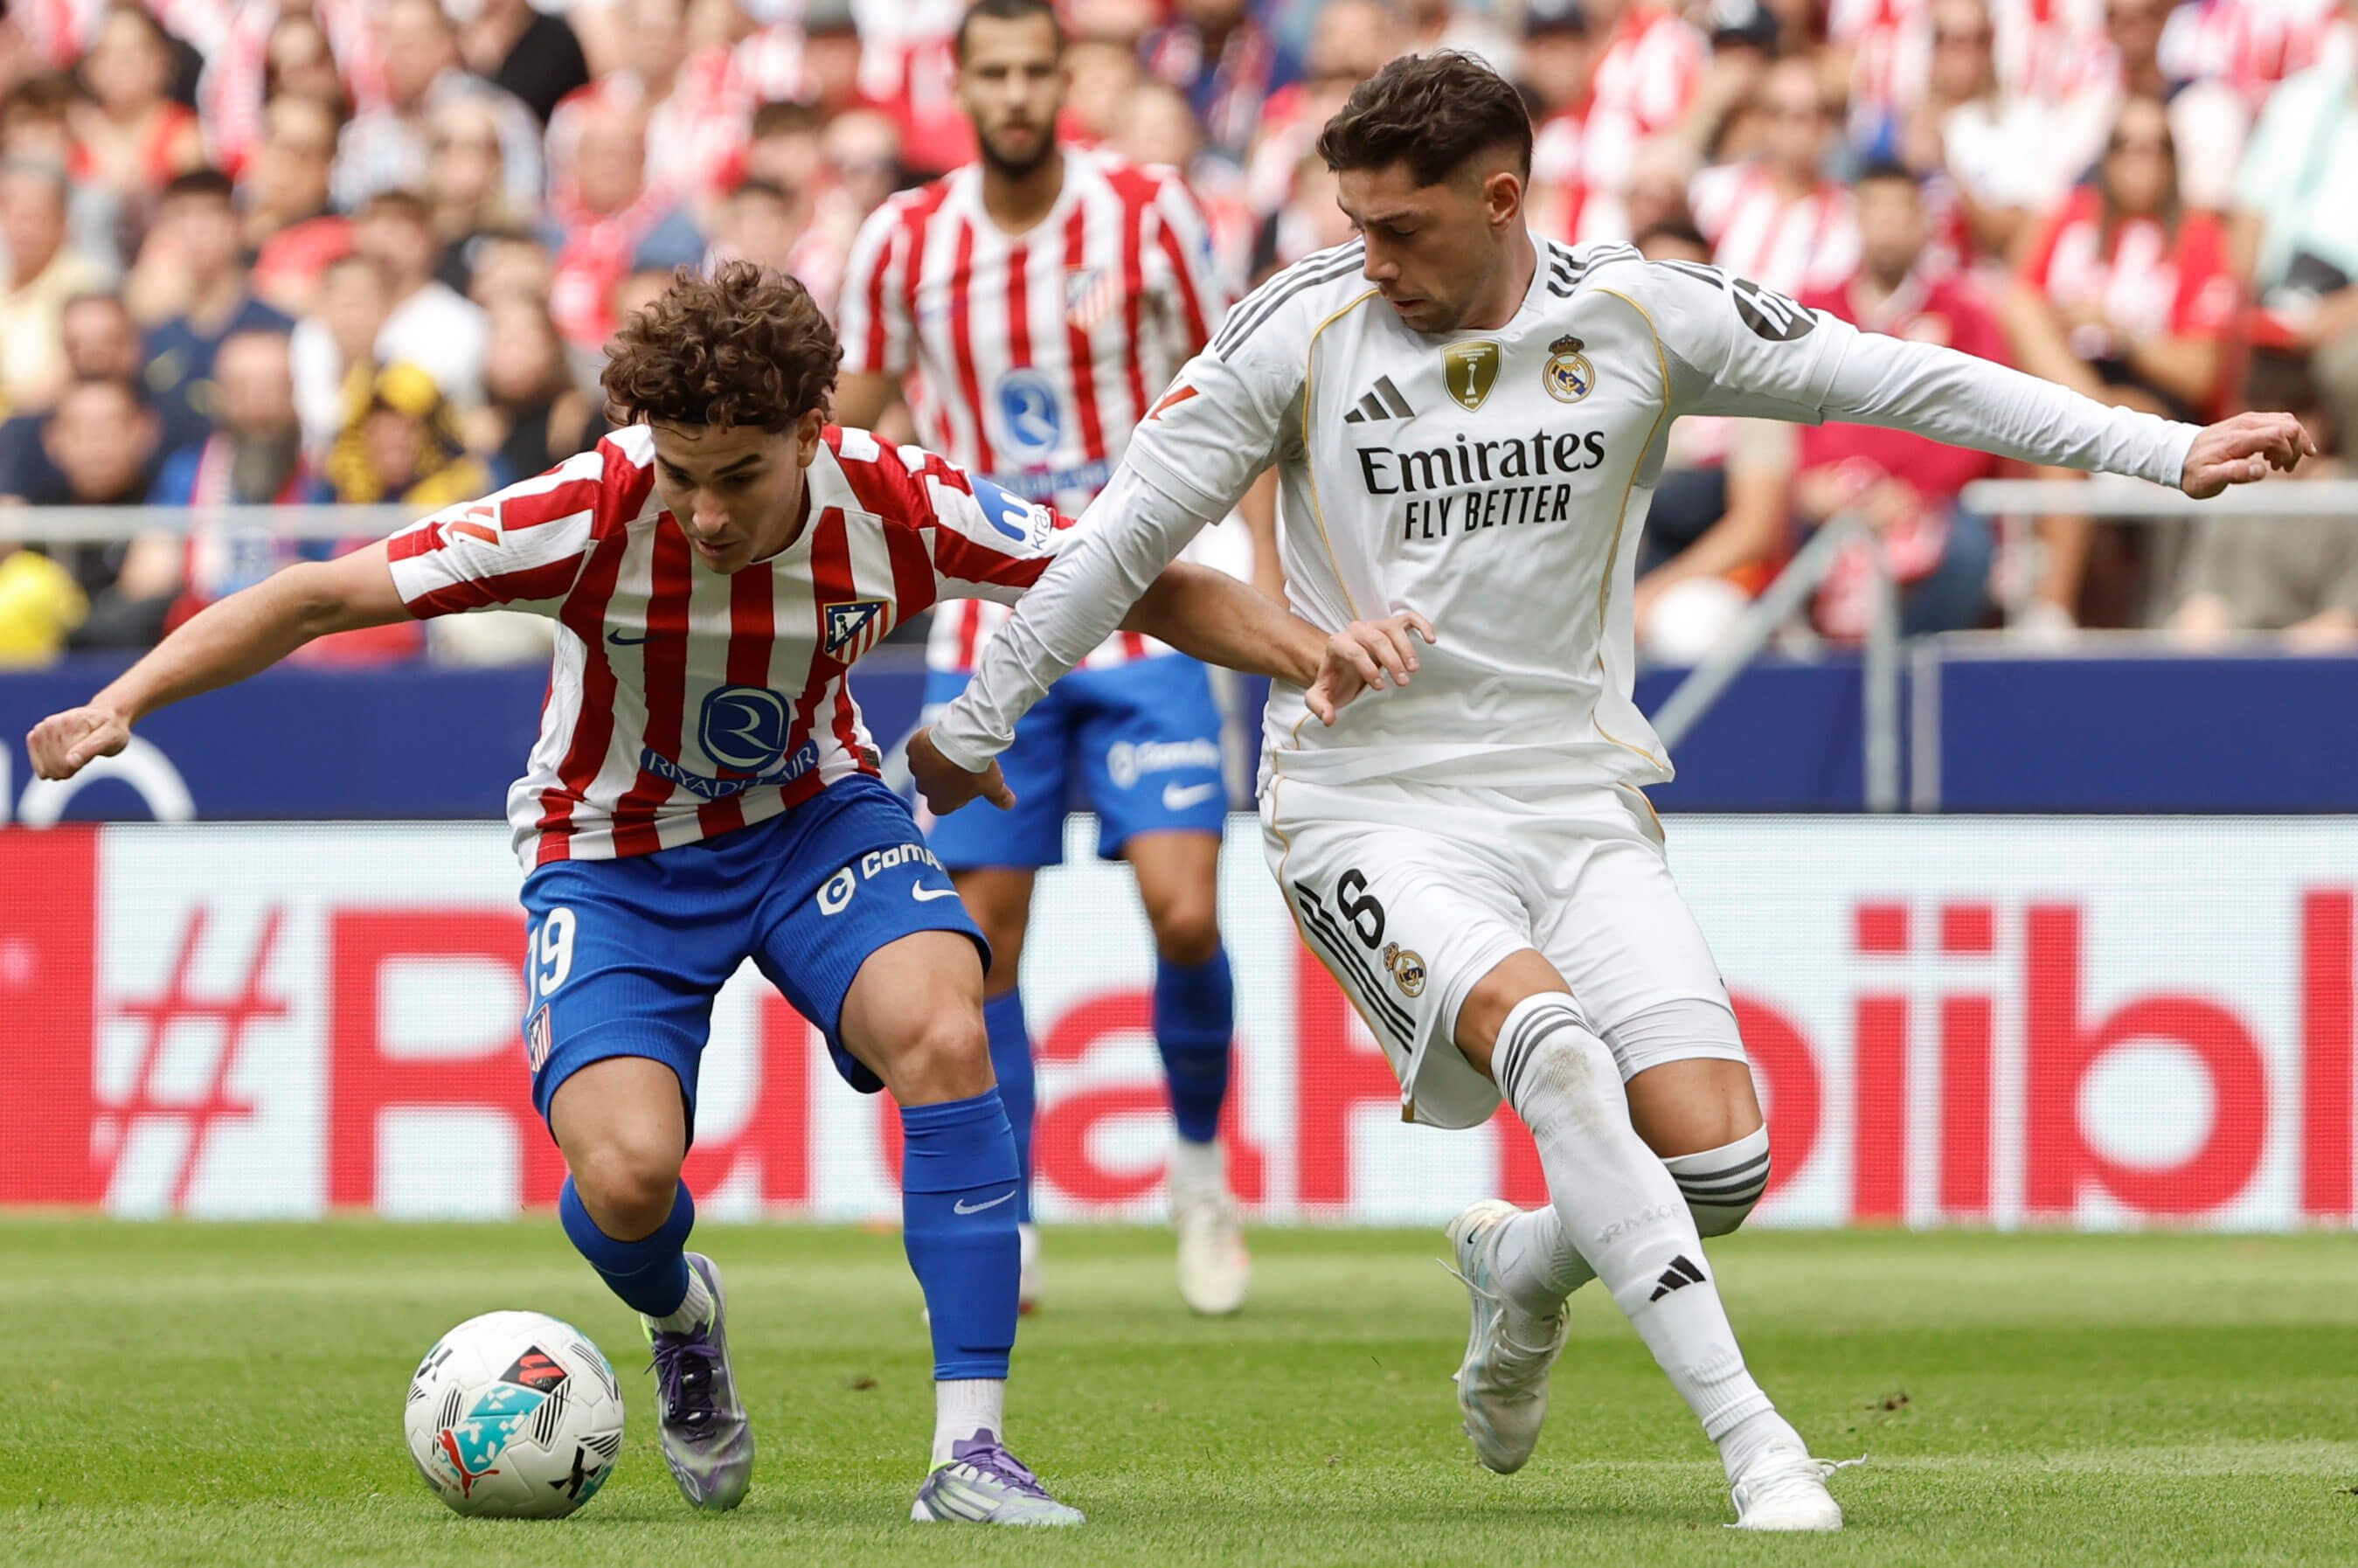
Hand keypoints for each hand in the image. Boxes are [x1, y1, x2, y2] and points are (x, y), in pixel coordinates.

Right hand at [27, 704, 130, 780]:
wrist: (104, 715)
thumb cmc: (110, 730)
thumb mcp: (111, 739)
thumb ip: (91, 749)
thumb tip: (70, 762)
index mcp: (70, 724)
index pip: (63, 761)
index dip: (73, 769)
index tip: (83, 761)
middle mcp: (52, 724)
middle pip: (53, 765)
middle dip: (66, 770)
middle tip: (80, 759)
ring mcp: (42, 728)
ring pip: (44, 766)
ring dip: (58, 769)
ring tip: (72, 757)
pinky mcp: (36, 734)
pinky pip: (36, 760)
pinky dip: (47, 765)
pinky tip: (59, 759)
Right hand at [906, 725, 1014, 816]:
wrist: (962, 741)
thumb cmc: (977, 768)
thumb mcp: (993, 784)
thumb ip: (999, 797)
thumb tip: (1009, 805)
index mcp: (939, 805)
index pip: (944, 804)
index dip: (956, 793)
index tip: (968, 782)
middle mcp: (923, 790)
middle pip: (932, 785)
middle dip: (942, 776)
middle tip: (961, 764)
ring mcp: (915, 768)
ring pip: (923, 765)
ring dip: (934, 758)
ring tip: (953, 748)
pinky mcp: (913, 748)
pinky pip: (919, 747)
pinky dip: (927, 742)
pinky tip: (942, 738)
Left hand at [1306, 611, 1437, 724]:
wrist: (1341, 668)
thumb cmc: (1334, 682)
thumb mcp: (1320, 696)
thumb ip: (1319, 706)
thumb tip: (1329, 719)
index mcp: (1337, 644)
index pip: (1354, 651)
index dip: (1368, 668)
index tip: (1380, 687)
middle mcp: (1356, 631)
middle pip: (1376, 639)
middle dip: (1391, 660)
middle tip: (1403, 682)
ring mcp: (1374, 626)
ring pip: (1393, 629)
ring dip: (1406, 648)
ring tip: (1414, 669)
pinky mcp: (1390, 626)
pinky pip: (1408, 618)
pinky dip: (1421, 625)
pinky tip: (1431, 640)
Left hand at [2181, 411, 2316, 498]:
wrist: (2175, 456)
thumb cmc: (2192, 473)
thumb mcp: (2207, 481)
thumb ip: (2233, 474)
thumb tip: (2260, 469)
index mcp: (2238, 439)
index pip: (2279, 434)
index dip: (2288, 452)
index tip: (2279, 469)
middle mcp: (2245, 424)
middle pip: (2289, 425)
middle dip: (2297, 446)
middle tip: (2284, 468)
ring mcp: (2247, 420)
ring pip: (2286, 421)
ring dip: (2293, 442)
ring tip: (2280, 464)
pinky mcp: (2247, 421)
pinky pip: (2277, 421)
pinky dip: (2286, 436)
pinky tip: (2276, 454)